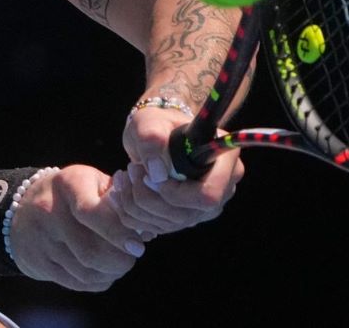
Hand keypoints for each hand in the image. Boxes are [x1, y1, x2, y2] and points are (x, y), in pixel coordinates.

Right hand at [7, 165, 146, 291]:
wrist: (22, 207)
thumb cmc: (72, 193)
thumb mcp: (92, 182)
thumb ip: (119, 200)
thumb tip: (147, 230)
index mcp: (66, 184)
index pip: (91, 213)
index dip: (118, 232)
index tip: (138, 243)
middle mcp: (48, 210)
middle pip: (90, 250)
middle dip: (120, 258)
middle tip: (133, 253)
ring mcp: (40, 238)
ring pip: (84, 270)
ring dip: (111, 272)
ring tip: (121, 263)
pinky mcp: (36, 260)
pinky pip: (74, 281)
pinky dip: (96, 281)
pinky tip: (105, 272)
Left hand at [114, 105, 243, 235]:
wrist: (155, 138)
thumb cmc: (157, 125)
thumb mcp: (149, 121)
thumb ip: (150, 136)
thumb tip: (156, 170)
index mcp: (225, 160)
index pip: (209, 194)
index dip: (176, 192)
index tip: (152, 174)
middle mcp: (223, 188)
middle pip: (186, 214)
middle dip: (149, 197)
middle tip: (130, 170)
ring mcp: (205, 207)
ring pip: (170, 223)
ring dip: (137, 204)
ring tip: (124, 176)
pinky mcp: (186, 218)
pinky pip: (158, 227)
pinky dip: (134, 213)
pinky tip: (123, 191)